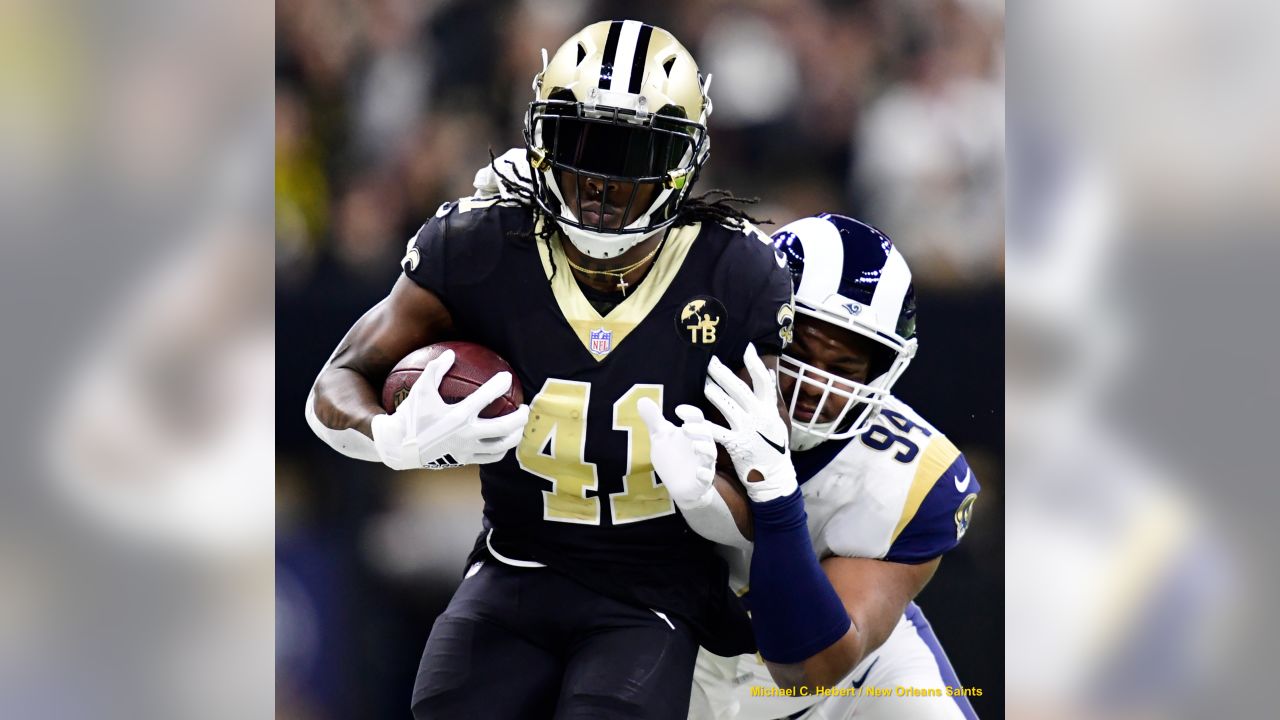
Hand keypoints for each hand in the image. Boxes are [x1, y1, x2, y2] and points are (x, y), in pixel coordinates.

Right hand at [371, 349, 529, 469]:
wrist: (399, 447)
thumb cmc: (410, 416)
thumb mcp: (420, 389)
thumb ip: (435, 369)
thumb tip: (451, 353)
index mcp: (457, 416)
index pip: (486, 397)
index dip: (500, 384)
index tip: (507, 377)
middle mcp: (466, 435)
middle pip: (504, 427)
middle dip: (520, 416)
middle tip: (524, 407)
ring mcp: (467, 450)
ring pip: (502, 446)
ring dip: (515, 435)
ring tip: (519, 426)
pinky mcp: (465, 460)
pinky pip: (490, 457)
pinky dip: (501, 449)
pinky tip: (503, 440)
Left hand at [637, 398, 718, 508]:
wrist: (678, 485)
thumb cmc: (673, 456)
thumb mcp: (660, 437)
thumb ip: (653, 419)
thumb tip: (642, 399)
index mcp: (693, 432)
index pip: (697, 418)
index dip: (690, 412)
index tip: (678, 410)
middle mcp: (702, 445)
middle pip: (706, 434)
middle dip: (698, 430)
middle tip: (685, 428)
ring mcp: (704, 463)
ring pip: (711, 453)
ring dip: (705, 448)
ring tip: (694, 446)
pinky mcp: (702, 480)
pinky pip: (708, 477)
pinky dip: (705, 474)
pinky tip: (698, 472)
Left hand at [703, 343, 797, 502]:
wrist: (774, 475)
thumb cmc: (774, 446)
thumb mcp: (776, 420)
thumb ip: (769, 397)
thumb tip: (768, 372)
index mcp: (768, 409)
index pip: (763, 382)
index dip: (755, 365)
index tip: (746, 348)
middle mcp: (758, 416)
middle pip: (739, 390)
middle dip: (724, 374)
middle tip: (710, 360)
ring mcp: (747, 430)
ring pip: (727, 407)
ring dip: (713, 394)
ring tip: (702, 384)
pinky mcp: (736, 444)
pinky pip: (717, 433)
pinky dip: (702, 428)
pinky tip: (687, 423)